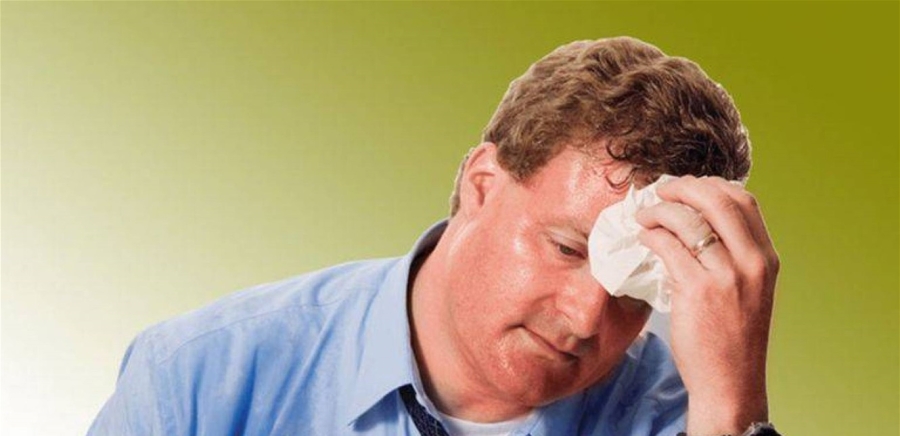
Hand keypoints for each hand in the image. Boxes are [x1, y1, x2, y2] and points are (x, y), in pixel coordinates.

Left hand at [635, 175, 778, 434]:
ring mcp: (726, 276)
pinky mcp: (697, 291)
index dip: (712, 185)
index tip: (687, 188)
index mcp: (766, 259)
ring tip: (644, 215)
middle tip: (660, 191)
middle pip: (717, 199)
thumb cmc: (731, 338)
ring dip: (660, 210)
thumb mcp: (747, 290)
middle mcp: (751, 263)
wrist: (730, 382)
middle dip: (683, 187)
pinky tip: (642, 237)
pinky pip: (667, 246)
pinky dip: (650, 234)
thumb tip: (695, 221)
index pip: (744, 201)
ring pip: (688, 220)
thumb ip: (732, 257)